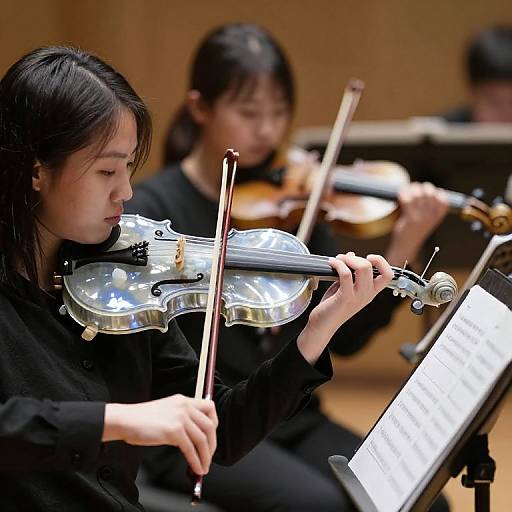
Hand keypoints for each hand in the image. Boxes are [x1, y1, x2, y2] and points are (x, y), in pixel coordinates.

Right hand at [103, 395, 217, 474]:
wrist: (126, 420)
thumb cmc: (142, 419)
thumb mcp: (167, 410)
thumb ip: (182, 417)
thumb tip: (195, 437)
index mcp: (184, 400)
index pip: (210, 407)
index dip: (214, 423)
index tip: (211, 436)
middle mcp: (185, 406)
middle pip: (209, 425)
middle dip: (212, 444)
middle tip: (209, 456)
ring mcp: (180, 418)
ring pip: (202, 439)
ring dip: (206, 456)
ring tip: (204, 467)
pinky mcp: (174, 431)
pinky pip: (190, 449)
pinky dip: (195, 461)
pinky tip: (195, 468)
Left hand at [297, 252, 392, 363]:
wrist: (323, 325)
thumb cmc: (332, 306)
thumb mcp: (344, 286)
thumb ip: (350, 272)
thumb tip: (351, 255)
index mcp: (370, 292)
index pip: (388, 275)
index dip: (381, 262)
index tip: (367, 257)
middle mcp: (367, 294)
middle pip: (371, 266)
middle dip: (355, 257)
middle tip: (343, 258)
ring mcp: (357, 296)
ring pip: (362, 268)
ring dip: (347, 259)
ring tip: (337, 260)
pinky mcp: (345, 297)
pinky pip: (345, 274)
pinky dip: (338, 264)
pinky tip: (331, 264)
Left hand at [386, 182, 448, 264]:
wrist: (405, 246)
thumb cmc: (413, 230)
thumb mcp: (426, 219)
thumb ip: (428, 207)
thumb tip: (421, 188)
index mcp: (438, 217)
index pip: (443, 199)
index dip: (435, 192)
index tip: (427, 192)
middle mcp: (431, 217)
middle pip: (430, 193)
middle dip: (421, 187)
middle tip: (413, 188)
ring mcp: (421, 218)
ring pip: (418, 194)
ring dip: (411, 189)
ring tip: (406, 190)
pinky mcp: (410, 219)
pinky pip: (407, 200)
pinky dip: (403, 194)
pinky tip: (400, 195)